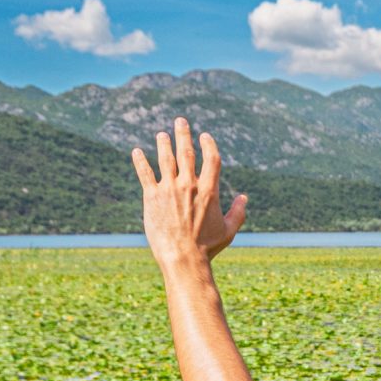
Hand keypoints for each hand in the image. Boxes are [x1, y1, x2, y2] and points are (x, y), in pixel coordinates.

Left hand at [132, 117, 246, 268]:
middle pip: (186, 152)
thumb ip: (238, 212)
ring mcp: (169, 189)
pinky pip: (145, 174)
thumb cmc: (207, 248)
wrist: (183, 258)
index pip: (211, 159)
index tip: (204, 136)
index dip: (208, 144)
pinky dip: (140, 161)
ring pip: (165, 159)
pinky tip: (136, 152)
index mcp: (209, 191)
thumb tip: (244, 198)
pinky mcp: (152, 197)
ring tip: (161, 135)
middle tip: (180, 121)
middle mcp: (189, 185)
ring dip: (163, 144)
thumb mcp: (228, 230)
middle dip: (183, 134)